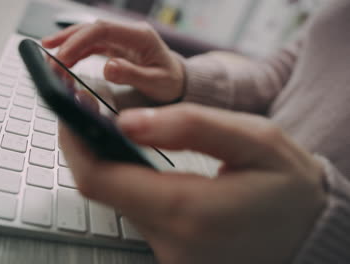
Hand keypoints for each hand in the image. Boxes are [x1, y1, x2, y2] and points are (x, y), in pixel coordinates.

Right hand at [42, 20, 184, 103]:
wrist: (179, 82)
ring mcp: (121, 39)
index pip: (102, 30)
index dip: (79, 40)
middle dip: (67, 40)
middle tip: (49, 56)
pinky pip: (92, 46)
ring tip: (50, 58)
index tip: (63, 55)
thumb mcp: (156, 83)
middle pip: (91, 29)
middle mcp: (128, 33)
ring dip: (68, 45)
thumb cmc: (170, 82)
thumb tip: (108, 67)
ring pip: (88, 36)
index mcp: (140, 36)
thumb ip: (132, 74)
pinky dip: (76, 52)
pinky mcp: (116, 48)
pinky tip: (64, 60)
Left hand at [59, 103, 325, 263]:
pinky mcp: (171, 255)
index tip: (70, 108)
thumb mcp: (255, 141)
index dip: (75, 140)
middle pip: (101, 191)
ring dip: (109, 163)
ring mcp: (168, 255)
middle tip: (88, 111)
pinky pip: (136, 214)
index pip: (99, 179)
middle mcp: (170, 242)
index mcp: (187, 212)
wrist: (310, 235)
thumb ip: (190, 127)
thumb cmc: (290, 189)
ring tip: (111, 128)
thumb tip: (127, 121)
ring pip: (117, 202)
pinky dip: (128, 183)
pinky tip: (137, 160)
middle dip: (87, 147)